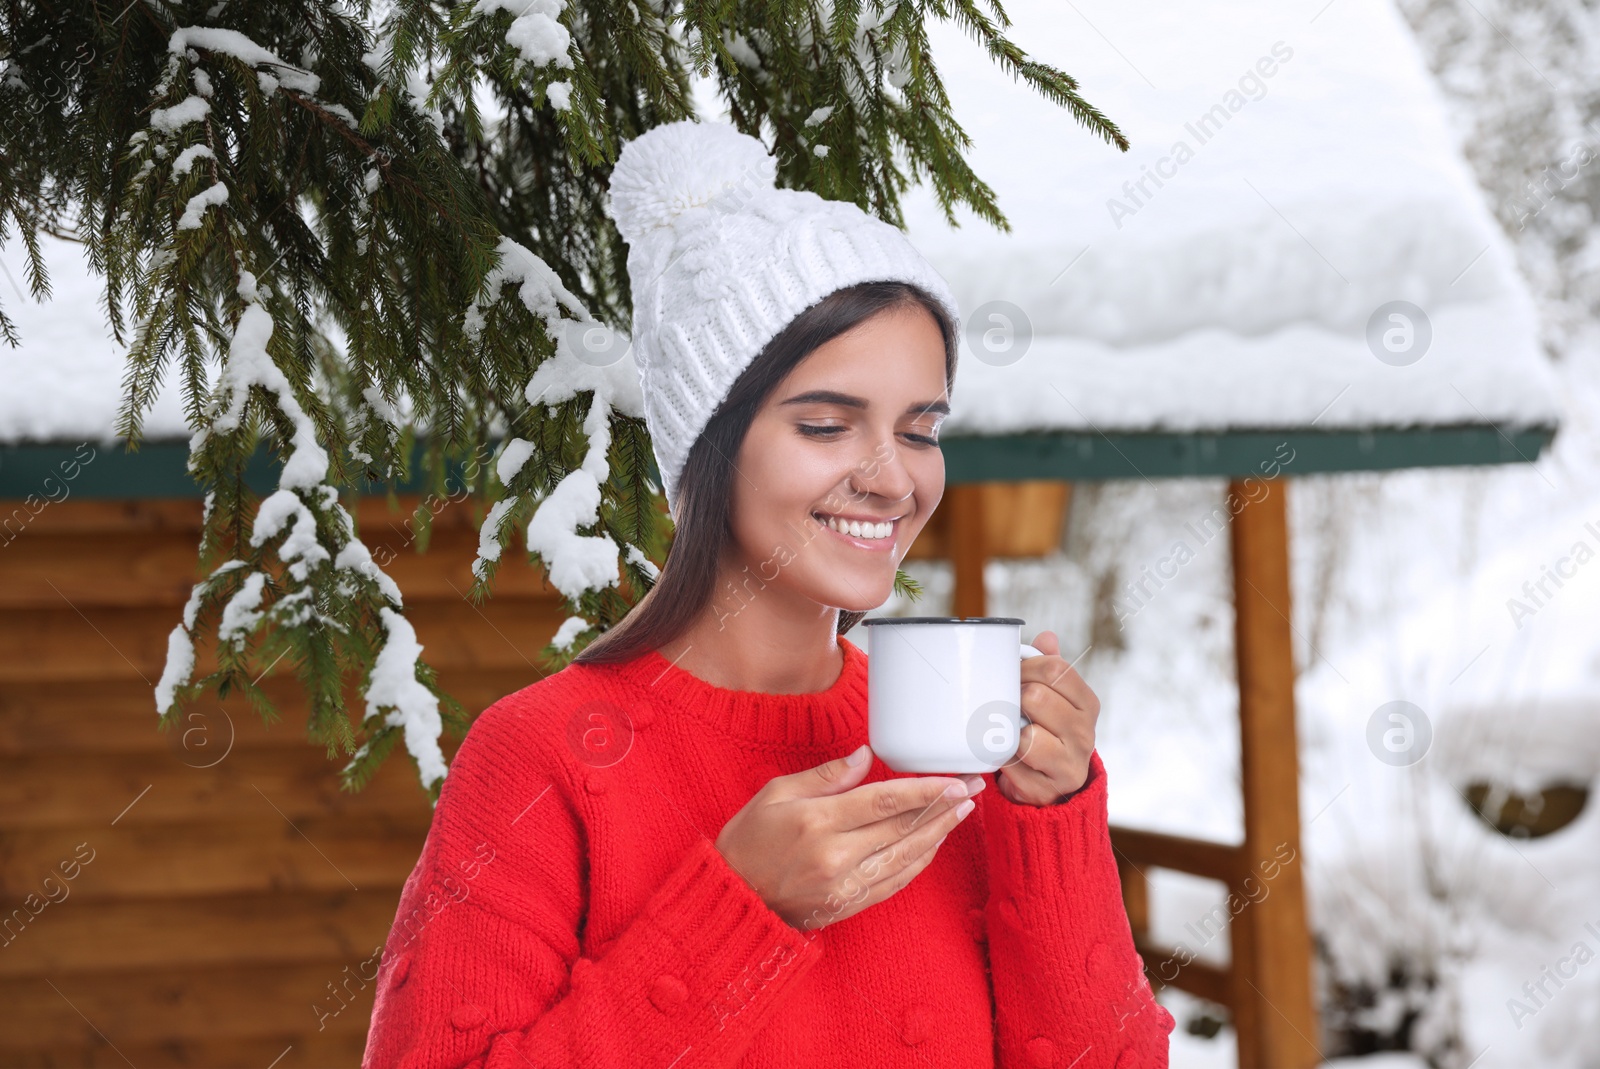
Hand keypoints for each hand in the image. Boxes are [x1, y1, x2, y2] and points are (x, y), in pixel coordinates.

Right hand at [714, 744, 984, 931]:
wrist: (733, 899)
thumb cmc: (748, 842)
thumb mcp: (775, 794)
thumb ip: (825, 776)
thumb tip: (866, 756)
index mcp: (817, 821)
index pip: (883, 801)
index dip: (922, 790)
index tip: (950, 779)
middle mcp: (836, 856)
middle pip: (902, 827)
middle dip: (942, 806)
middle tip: (972, 787)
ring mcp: (845, 884)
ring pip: (906, 855)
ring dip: (939, 833)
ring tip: (962, 811)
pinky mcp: (849, 903)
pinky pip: (895, 881)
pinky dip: (919, 862)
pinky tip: (935, 844)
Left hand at [999, 630, 1098, 805]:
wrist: (1048, 783)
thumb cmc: (1045, 731)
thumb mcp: (1052, 697)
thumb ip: (1048, 667)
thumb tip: (1046, 636)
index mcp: (1087, 704)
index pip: (1055, 669)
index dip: (1025, 666)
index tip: (1012, 674)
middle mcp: (1085, 733)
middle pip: (1036, 697)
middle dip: (1012, 697)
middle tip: (1004, 703)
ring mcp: (1070, 764)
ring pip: (1026, 735)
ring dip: (1007, 731)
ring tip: (1006, 731)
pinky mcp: (1048, 789)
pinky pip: (1012, 765)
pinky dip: (1001, 758)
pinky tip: (1005, 756)